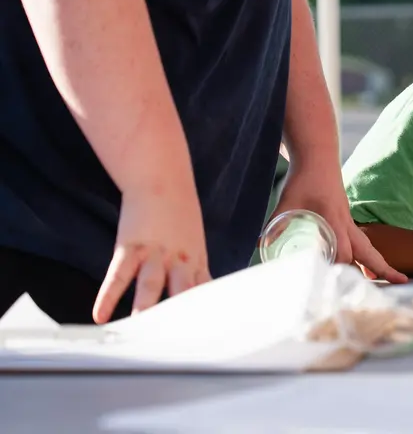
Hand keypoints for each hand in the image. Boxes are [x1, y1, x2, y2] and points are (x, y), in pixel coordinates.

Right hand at [94, 183, 210, 323]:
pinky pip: (119, 275)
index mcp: (197, 261)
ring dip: (146, 307)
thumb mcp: (194, 243)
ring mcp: (155, 253)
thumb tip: (197, 295)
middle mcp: (179, 260)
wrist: (162, 179)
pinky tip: (100, 315)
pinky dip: (108, 296)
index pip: (204, 293)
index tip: (206, 337)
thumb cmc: (179, 213)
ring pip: (151, 284)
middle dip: (179, 316)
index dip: (204, 314)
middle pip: (181, 291)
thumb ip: (194, 270)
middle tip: (176, 339)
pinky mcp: (131, 246)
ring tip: (139, 330)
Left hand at [275, 159, 406, 283]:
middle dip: (382, 267)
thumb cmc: (304, 178)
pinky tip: (368, 265)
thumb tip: (260, 245)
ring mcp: (349, 220)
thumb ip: (276, 223)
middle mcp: (346, 222)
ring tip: (391, 278)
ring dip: (378, 262)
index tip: (338, 283)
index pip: (344, 250)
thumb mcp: (287, 201)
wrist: (318, 157)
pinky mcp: (346, 218)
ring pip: (368, 245)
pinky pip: (362, 239)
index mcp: (334, 219)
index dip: (342, 267)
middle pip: (367, 250)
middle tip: (401, 281)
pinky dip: (368, 253)